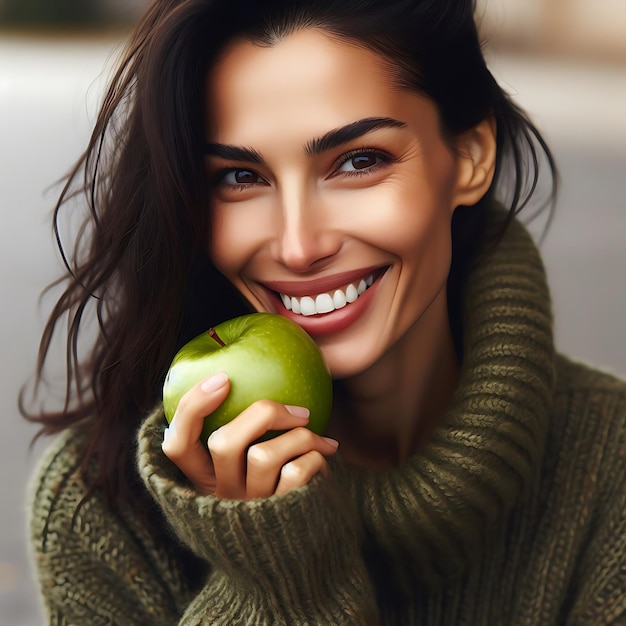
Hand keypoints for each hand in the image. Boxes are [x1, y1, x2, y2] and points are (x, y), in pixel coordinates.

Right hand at [161, 371, 338, 498]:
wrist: (308, 542)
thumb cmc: (278, 483)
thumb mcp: (250, 465)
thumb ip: (244, 433)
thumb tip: (250, 376)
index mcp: (206, 478)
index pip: (177, 445)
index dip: (192, 408)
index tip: (223, 378)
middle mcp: (222, 493)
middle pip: (223, 443)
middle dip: (264, 413)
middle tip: (299, 411)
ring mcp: (250, 506)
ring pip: (264, 455)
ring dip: (301, 436)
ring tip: (322, 439)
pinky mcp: (279, 514)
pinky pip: (295, 472)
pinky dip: (316, 457)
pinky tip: (326, 457)